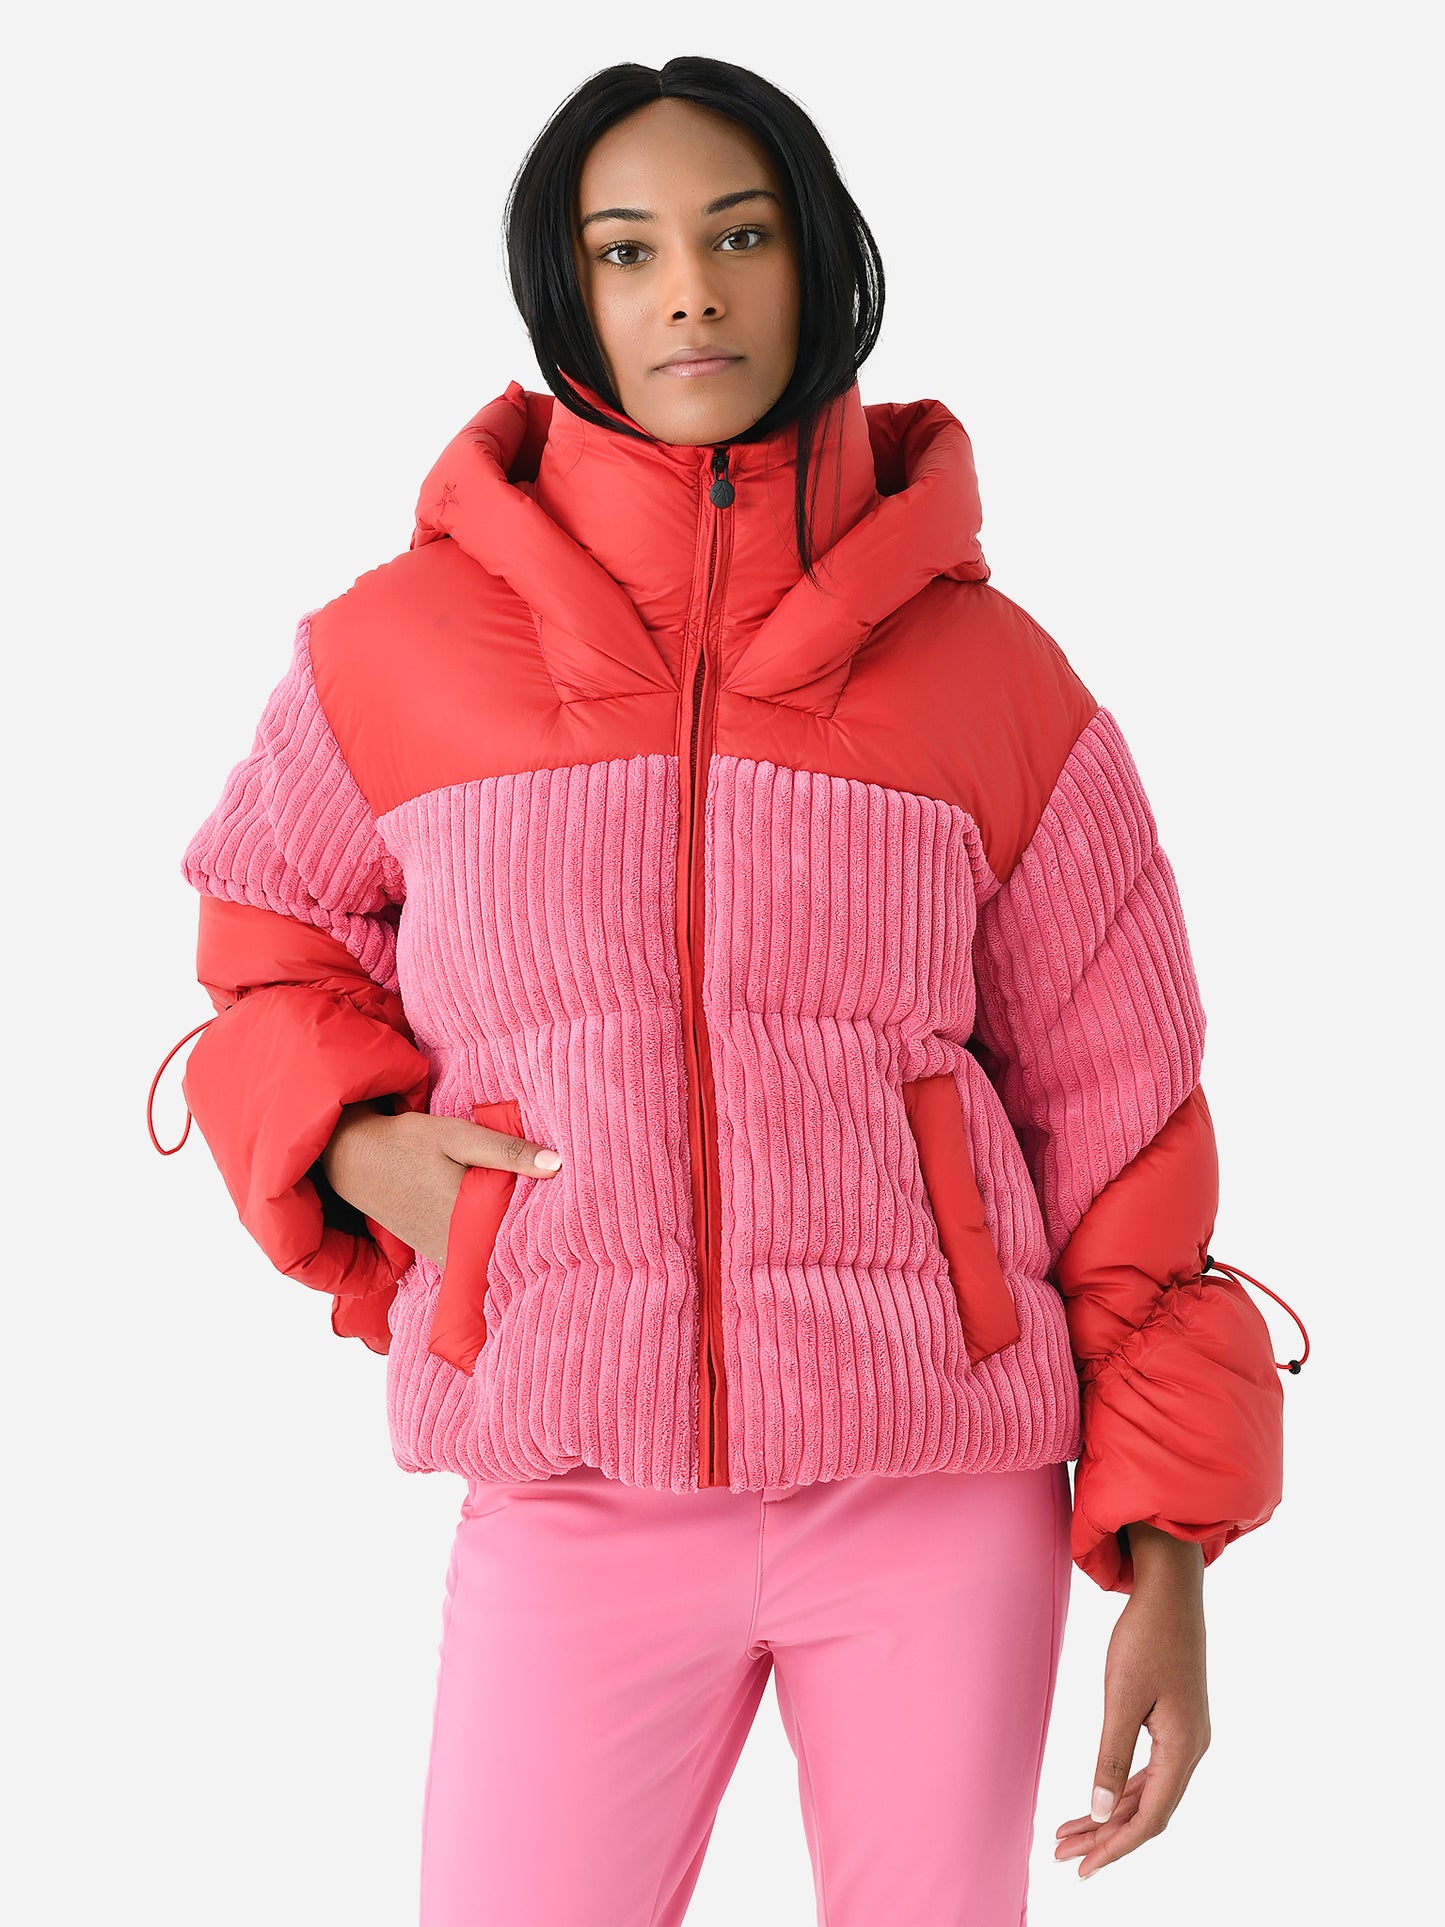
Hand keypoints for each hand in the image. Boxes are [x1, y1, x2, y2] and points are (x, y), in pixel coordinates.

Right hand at [319, 1102, 562, 1266]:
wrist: (354, 1157)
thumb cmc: (408, 1142)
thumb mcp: (458, 1136)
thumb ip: (507, 1152)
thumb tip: (557, 1164)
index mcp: (466, 1216)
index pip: (520, 1239)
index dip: (548, 1239)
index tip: (573, 1235)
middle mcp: (453, 1244)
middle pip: (506, 1256)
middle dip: (533, 1249)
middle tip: (567, 1244)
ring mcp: (440, 1253)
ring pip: (487, 1263)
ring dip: (510, 1254)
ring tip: (543, 1246)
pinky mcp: (431, 1252)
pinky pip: (469, 1263)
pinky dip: (488, 1255)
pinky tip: (505, 1242)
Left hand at [1055, 1521, 1210, 1879]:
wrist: (1171, 1590)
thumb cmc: (1146, 1637)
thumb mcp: (1121, 1697)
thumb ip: (1111, 1758)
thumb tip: (1098, 1812)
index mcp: (1184, 1748)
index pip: (1149, 1817)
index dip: (1115, 1847)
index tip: (1083, 1867)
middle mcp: (1191, 1749)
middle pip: (1148, 1810)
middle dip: (1105, 1836)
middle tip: (1063, 1855)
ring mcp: (1186, 1736)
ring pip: (1147, 1792)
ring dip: (1109, 1814)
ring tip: (1069, 1834)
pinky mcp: (1175, 1721)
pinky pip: (1149, 1770)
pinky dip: (1120, 1787)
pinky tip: (1098, 1798)